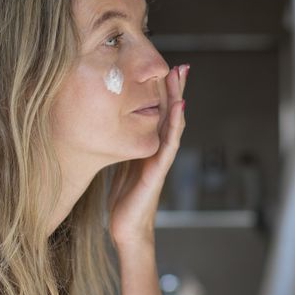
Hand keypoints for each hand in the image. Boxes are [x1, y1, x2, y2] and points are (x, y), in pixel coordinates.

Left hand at [109, 64, 187, 245]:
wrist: (127, 228)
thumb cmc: (124, 199)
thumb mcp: (122, 163)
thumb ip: (125, 145)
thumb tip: (113, 126)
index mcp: (151, 146)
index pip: (161, 113)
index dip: (166, 93)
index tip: (167, 69)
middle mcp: (160, 149)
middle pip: (172, 113)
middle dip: (177, 89)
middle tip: (182, 66)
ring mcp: (162, 158)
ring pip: (175, 123)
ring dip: (179, 98)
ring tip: (181, 76)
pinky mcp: (159, 169)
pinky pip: (170, 142)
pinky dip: (176, 123)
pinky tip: (180, 107)